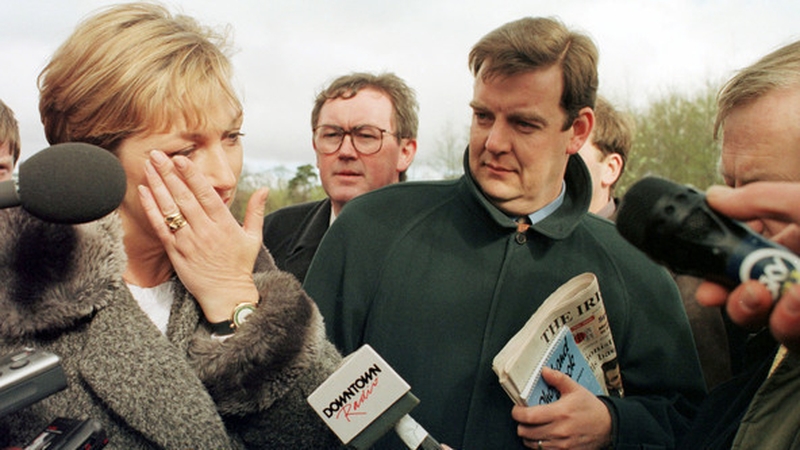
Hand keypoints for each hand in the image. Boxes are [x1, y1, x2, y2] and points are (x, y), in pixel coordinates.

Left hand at [138, 150, 267, 321]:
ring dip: (157, 185)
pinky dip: (151, 208)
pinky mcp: (175, 252)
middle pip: (184, 196)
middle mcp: (205, 230)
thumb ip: (256, 211)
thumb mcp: (253, 237)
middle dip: (169, 173)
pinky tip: (143, 192)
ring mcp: (188, 241)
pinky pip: (160, 226)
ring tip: (148, 166)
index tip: (180, 158)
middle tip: (156, 154)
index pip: (206, 193)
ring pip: (169, 208)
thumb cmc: (240, 266)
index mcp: (224, 223)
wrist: (226, 295)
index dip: (192, 175)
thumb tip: (263, 189)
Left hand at [511, 368, 611, 448]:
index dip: (518, 413)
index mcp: (560, 413)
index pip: (528, 416)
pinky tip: (541, 436)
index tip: (517, 409)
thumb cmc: (591, 408)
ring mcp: (561, 444)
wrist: (608, 426)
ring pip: (531, 444)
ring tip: (532, 427)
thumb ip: (558, 379)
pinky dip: (538, 445)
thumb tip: (544, 371)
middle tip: (525, 417)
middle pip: (525, 432)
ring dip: (528, 435)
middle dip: (521, 424)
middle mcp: (559, 431)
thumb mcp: (575, 389)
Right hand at [694, 183, 799, 351]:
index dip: (719, 277)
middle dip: (736, 302)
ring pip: (770, 325)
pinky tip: (796, 303)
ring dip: (759, 314)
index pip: (745, 264)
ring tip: (776, 298)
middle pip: (752, 300)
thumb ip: (760, 199)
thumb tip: (714, 197)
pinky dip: (789, 325)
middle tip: (735, 294)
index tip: (707, 286)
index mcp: (794, 245)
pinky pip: (794, 342)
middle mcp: (796, 277)